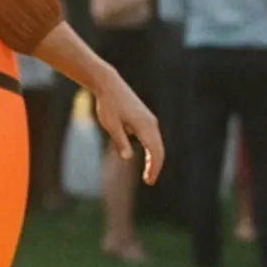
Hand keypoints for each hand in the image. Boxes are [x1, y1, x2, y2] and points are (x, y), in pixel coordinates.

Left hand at [92, 68, 164, 184]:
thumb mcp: (111, 125)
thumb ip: (120, 141)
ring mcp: (149, 120)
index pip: (154, 151)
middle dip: (155, 166)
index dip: (154, 167)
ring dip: (154, 158)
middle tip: (149, 181)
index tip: (149, 180)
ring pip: (156, 143)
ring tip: (148, 173)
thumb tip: (127, 158)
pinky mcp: (145, 118)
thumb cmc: (108, 105)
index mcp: (144, 125)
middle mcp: (151, 123)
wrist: (109, 85)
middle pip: (158, 149)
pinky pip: (152, 137)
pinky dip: (152, 149)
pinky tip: (148, 157)